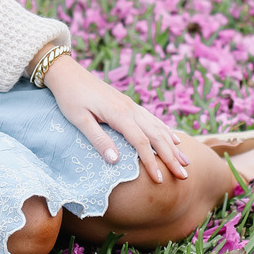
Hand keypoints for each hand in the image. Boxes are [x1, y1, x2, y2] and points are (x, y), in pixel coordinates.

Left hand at [39, 53, 188, 183]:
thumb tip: (115, 161)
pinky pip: (152, 119)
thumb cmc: (70, 97)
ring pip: (158, 127)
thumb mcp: (79, 120)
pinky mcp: (128, 104)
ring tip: (186, 161)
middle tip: (184, 176)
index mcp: (119, 114)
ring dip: (173, 145)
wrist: (67, 73)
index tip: (159, 180)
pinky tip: (174, 139)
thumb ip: (98, 139)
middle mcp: (130, 109)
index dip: (152, 162)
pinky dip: (166, 131)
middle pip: (156, 136)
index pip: (141, 142)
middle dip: (171, 157)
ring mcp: (131, 105)